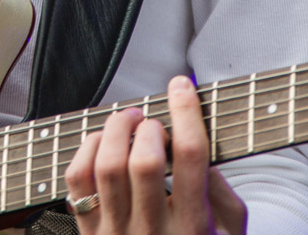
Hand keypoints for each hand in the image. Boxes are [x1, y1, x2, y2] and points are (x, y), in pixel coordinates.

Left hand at [63, 76, 247, 234]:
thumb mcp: (230, 232)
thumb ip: (221, 190)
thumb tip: (197, 140)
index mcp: (194, 230)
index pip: (188, 157)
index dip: (186, 112)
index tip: (183, 86)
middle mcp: (152, 233)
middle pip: (142, 161)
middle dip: (148, 127)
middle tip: (154, 122)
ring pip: (105, 167)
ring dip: (116, 130)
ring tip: (129, 120)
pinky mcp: (89, 234)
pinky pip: (76, 182)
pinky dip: (86, 149)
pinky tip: (102, 141)